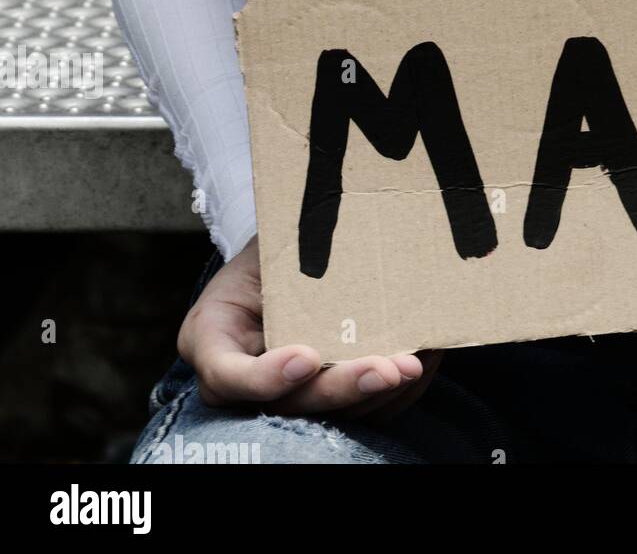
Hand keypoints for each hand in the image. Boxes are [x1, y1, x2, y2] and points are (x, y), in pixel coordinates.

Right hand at [178, 237, 439, 417]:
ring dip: (375, 394)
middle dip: (341, 389)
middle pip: (287, 403)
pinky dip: (391, 395)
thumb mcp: (268, 239)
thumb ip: (289, 254)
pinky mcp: (322, 396)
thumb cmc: (276, 241)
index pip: (226, 375)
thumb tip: (337, 224)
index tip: (307, 358)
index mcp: (213, 336)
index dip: (265, 378)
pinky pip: (357, 412)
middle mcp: (242, 379)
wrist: (290, 254)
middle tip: (386, 369)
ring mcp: (284, 394)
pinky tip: (419, 365)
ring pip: (328, 415)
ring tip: (413, 365)